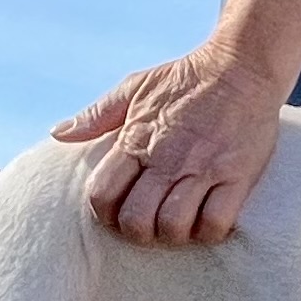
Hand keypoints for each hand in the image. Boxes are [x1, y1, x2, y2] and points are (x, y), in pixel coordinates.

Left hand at [54, 40, 289, 245]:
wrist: (242, 65)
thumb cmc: (186, 78)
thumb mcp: (135, 87)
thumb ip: (96, 115)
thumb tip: (58, 134)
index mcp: (136, 140)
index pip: (102, 194)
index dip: (105, 214)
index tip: (119, 211)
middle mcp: (167, 159)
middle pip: (136, 220)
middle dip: (137, 232)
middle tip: (149, 225)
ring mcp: (203, 169)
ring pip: (173, 226)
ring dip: (172, 235)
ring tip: (178, 224)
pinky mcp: (237, 176)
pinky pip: (216, 222)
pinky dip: (209, 232)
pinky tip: (208, 220)